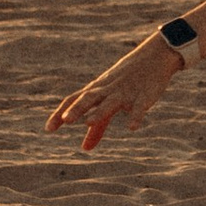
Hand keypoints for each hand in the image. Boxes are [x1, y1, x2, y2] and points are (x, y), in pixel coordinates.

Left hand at [48, 33, 185, 155]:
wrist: (156, 55)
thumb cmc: (127, 80)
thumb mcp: (110, 101)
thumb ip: (98, 126)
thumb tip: (84, 149)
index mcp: (97, 90)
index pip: (74, 99)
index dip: (61, 113)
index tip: (48, 129)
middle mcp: (108, 90)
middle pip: (89, 98)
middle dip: (77, 109)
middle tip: (66, 120)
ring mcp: (126, 92)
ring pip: (110, 102)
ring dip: (99, 112)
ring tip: (87, 122)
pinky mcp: (144, 96)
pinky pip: (139, 106)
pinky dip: (135, 116)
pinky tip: (131, 127)